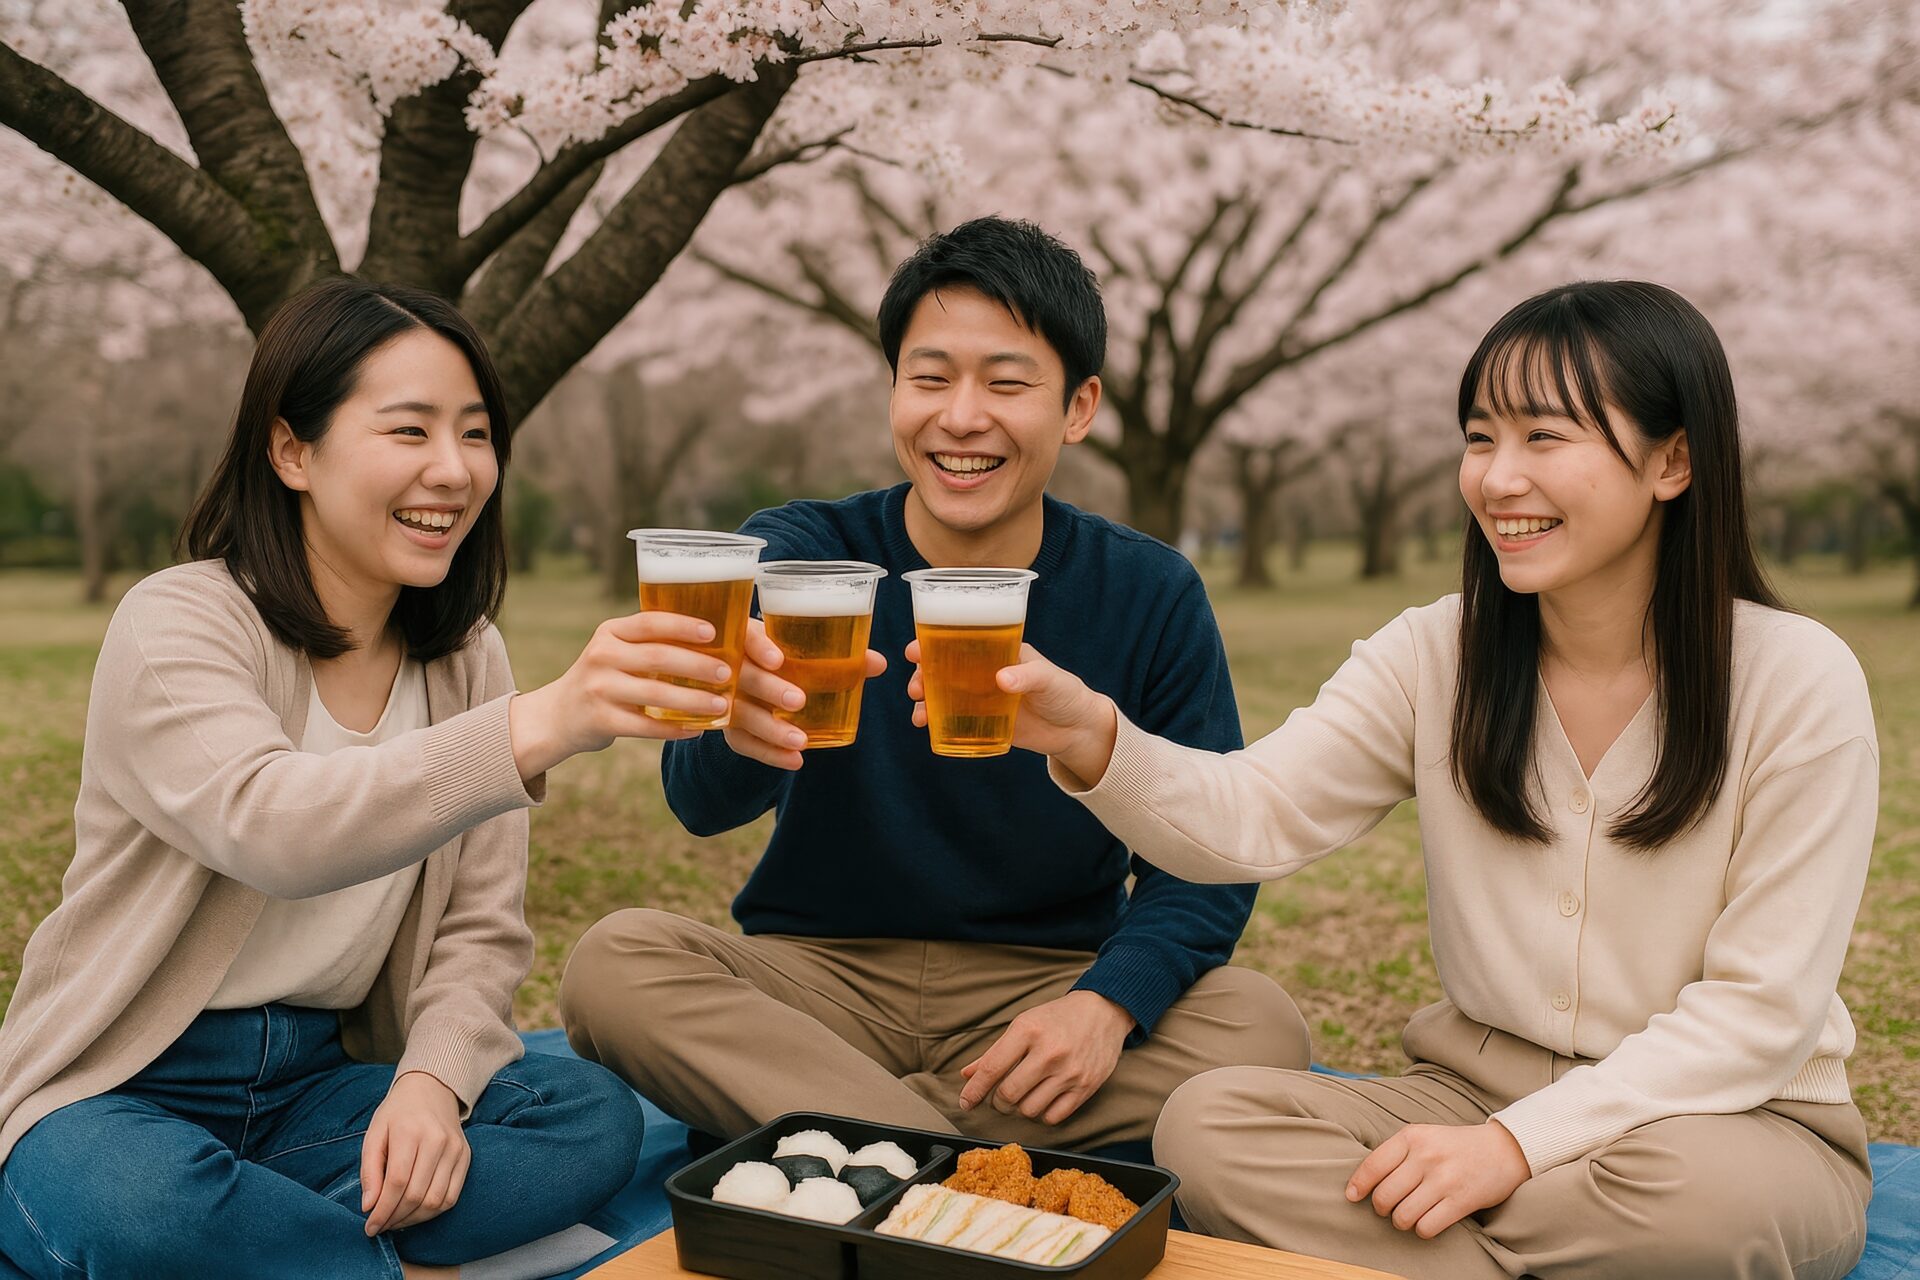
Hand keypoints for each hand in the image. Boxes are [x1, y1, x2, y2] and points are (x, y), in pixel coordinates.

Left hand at [361, 1071, 469, 1235]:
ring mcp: (456, 1149)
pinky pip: (452, 1197)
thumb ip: (369, 1171)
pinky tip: (416, 1212)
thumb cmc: (397, 1114)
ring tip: (396, 1221)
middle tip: (381, 1226)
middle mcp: (437, 1140)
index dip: (382, 1211)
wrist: (432, 1089)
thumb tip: (369, 1207)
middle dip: (395, 1218)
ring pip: (436, 1201)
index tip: (369, 1227)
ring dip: (413, 1219)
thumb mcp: (374, 1134)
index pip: (397, 1182)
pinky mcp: (466, 1157)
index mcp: (410, 1131)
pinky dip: (433, 1212)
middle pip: (416, 1195)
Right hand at [509, 611, 729, 778]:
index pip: (649, 622)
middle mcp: (602, 657)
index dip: (682, 625)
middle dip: (698, 666)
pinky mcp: (601, 720)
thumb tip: (712, 640)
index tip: (713, 632)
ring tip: (721, 705)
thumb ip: (649, 643)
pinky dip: (675, 729)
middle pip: (658, 658)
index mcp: (610, 633)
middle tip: (727, 673)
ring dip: (694, 701)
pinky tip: (698, 730)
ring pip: (656, 695)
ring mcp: (599, 689)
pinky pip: (646, 727)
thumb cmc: (605, 678)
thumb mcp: (616, 650)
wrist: (558, 715)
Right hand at [722, 617, 886, 770]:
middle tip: (798, 701)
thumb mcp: (804, 655)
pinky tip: (794, 761)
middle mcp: (731, 667)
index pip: (748, 637)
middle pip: (744, 677)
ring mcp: (725, 699)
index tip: (778, 660)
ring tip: (801, 742)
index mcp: (749, 638)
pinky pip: (744, 743)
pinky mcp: (729, 728)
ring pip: (742, 715)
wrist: (754, 684)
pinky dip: (769, 754)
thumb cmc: (785, 660)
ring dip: (771, 729)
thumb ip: (838, 657)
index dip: (759, 647)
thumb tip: (878, 663)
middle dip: (769, 689)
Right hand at [905, 641, 1117, 782]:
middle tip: (916, 687)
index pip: (960, 640)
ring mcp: (981, 697)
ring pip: (942, 693)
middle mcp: (984, 671)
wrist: (1076, 731)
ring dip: (924, 699)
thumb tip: (1002, 679)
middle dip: (922, 674)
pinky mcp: (983, 721)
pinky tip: (926, 727)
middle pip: (942, 667)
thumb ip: (1028, 676)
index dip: (933, 641)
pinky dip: (936, 722)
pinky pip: (953, 719)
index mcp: (998, 650)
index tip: (915, 650)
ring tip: (919, 713)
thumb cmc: (1066, 693)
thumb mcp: (1050, 679)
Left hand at [956, 991, 1134, 1125]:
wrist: (1103, 1011)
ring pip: (1029, 1110)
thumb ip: (994, 1052)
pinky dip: (1042, 1114)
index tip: (965, 1102)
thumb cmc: (1058, 1018)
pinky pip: (1054, 1116)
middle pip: (1008, 1094)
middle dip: (998, 1102)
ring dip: (1020, 1108)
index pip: (992, 1069)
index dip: (974, 1090)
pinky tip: (1042, 1100)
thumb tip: (967, 1075)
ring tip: (1024, 1096)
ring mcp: (1070, 1071)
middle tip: (1000, 1097)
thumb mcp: (1024, 1024)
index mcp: (1028, 1030)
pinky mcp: (1086, 1086)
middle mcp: (1049, 1052)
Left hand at [1345, 1121, 1531, 1238]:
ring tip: (1407, 1216)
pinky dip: (1422, 1230)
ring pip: (1403, 1215)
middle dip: (1381, 1208)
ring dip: (1401, 1222)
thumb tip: (1363, 1181)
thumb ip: (1397, 1153)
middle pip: (1384, 1196)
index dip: (1358, 1186)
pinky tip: (1426, 1222)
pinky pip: (1427, 1227)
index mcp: (1412, 1137)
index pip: (1372, 1166)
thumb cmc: (1455, 1146)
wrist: (1504, 1149)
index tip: (1352, 1196)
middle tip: (1388, 1208)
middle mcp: (1426, 1156)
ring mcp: (1444, 1179)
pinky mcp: (1461, 1200)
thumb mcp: (1425, 1136)